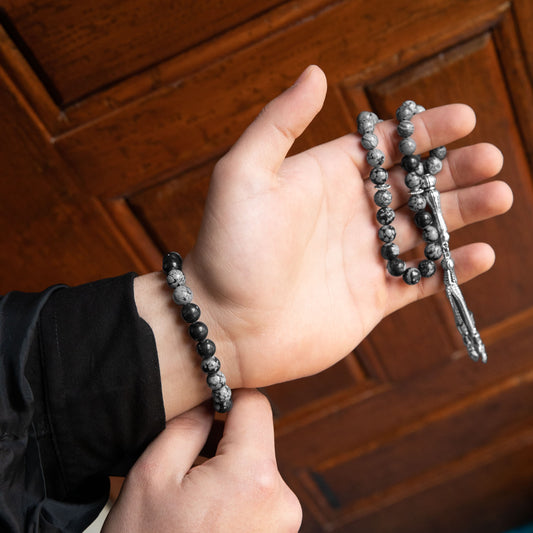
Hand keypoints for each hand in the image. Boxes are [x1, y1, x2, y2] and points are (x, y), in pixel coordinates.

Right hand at [102, 389, 300, 532]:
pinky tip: (204, 514)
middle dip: (223, 438)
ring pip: (256, 467)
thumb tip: (210, 400)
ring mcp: (285, 526)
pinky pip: (260, 497)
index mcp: (255, 476)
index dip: (228, 394)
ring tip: (190, 496)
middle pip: (257, 437)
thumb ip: (187, 425)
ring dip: (226, 468)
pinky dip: (235, 494)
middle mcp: (283, 500)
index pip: (256, 404)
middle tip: (185, 459)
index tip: (204, 403)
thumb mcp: (152, 476)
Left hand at [185, 65, 512, 386]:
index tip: (464, 120)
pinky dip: (450, 270)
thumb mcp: (243, 175)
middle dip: (453, 171)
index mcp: (325, 178)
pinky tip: (478, 256)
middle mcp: (349, 214)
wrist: (225, 326)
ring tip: (498, 197)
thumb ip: (279, 123)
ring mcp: (363, 257)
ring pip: (425, 229)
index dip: (424, 132)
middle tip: (491, 161)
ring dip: (463, 213)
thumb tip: (316, 73)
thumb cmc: (229, 250)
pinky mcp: (371, 298)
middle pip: (414, 185)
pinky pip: (419, 280)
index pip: (385, 147)